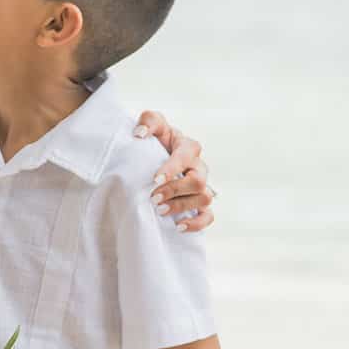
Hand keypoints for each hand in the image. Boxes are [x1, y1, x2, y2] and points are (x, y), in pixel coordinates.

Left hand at [134, 111, 214, 232]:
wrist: (154, 155)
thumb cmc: (155, 139)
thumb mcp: (151, 123)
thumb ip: (148, 121)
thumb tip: (140, 134)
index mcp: (188, 147)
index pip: (185, 157)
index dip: (172, 169)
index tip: (155, 179)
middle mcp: (198, 167)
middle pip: (198, 181)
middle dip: (175, 190)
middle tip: (153, 197)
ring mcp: (201, 186)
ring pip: (205, 198)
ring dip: (182, 207)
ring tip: (160, 210)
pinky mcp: (199, 203)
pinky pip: (208, 216)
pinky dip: (197, 223)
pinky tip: (179, 227)